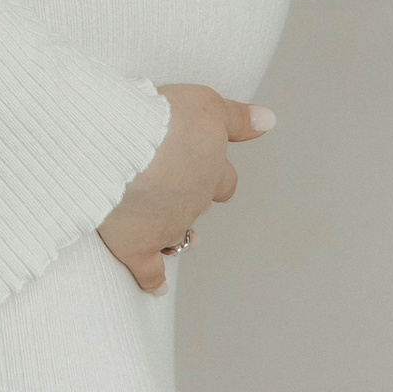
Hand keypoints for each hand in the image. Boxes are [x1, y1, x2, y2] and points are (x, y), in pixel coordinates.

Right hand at [97, 83, 275, 293]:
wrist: (124, 148)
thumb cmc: (162, 120)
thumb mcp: (205, 104)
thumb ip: (236, 117)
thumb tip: (268, 120)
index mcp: (209, 170)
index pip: (223, 177)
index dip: (213, 171)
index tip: (201, 163)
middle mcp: (194, 202)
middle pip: (200, 205)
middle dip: (191, 198)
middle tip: (178, 190)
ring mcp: (167, 227)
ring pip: (179, 236)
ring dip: (176, 235)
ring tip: (172, 237)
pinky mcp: (137, 245)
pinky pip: (149, 270)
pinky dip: (152, 279)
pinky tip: (156, 287)